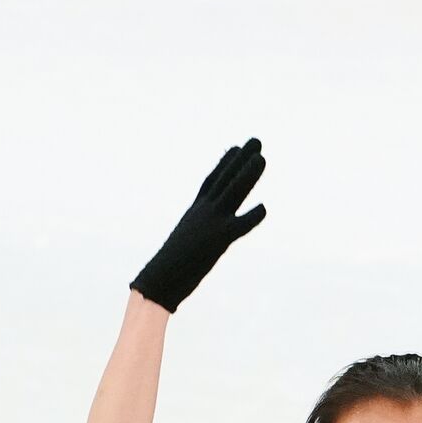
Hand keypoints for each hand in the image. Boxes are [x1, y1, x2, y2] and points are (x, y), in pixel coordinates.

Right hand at [129, 137, 267, 312]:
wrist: (157, 282)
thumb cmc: (166, 271)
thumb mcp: (182, 247)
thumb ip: (192, 239)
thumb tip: (192, 242)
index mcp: (194, 213)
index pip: (212, 183)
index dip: (224, 164)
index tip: (235, 148)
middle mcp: (203, 213)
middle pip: (225, 180)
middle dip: (241, 160)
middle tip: (256, 141)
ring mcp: (211, 224)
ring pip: (233, 193)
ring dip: (248, 175)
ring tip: (262, 158)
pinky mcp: (218, 240)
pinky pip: (239, 226)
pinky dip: (252, 217)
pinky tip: (264, 208)